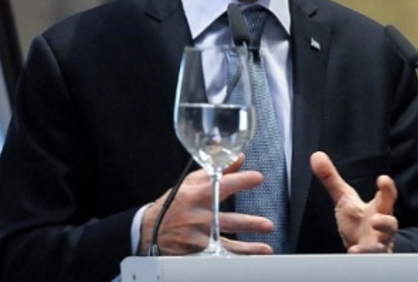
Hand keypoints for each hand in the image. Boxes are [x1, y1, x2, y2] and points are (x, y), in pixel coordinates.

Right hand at [139, 154, 275, 254]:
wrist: (150, 230)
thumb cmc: (173, 203)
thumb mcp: (190, 183)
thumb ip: (217, 171)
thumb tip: (239, 158)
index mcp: (196, 195)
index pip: (222, 185)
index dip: (240, 181)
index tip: (257, 178)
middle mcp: (198, 216)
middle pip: (227, 220)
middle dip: (248, 223)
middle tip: (267, 225)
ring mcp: (197, 237)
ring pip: (226, 244)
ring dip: (248, 248)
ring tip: (265, 249)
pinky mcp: (196, 252)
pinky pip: (219, 256)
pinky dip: (235, 258)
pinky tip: (250, 260)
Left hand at [310, 151, 398, 252]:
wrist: (363, 248)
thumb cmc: (357, 221)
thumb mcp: (344, 199)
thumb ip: (332, 179)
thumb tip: (316, 155)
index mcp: (378, 209)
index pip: (387, 197)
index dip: (387, 188)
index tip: (383, 179)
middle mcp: (382, 227)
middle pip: (391, 224)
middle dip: (386, 222)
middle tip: (375, 219)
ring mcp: (378, 245)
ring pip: (382, 247)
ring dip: (374, 247)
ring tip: (362, 247)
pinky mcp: (372, 258)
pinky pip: (372, 259)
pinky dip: (363, 257)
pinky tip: (353, 254)